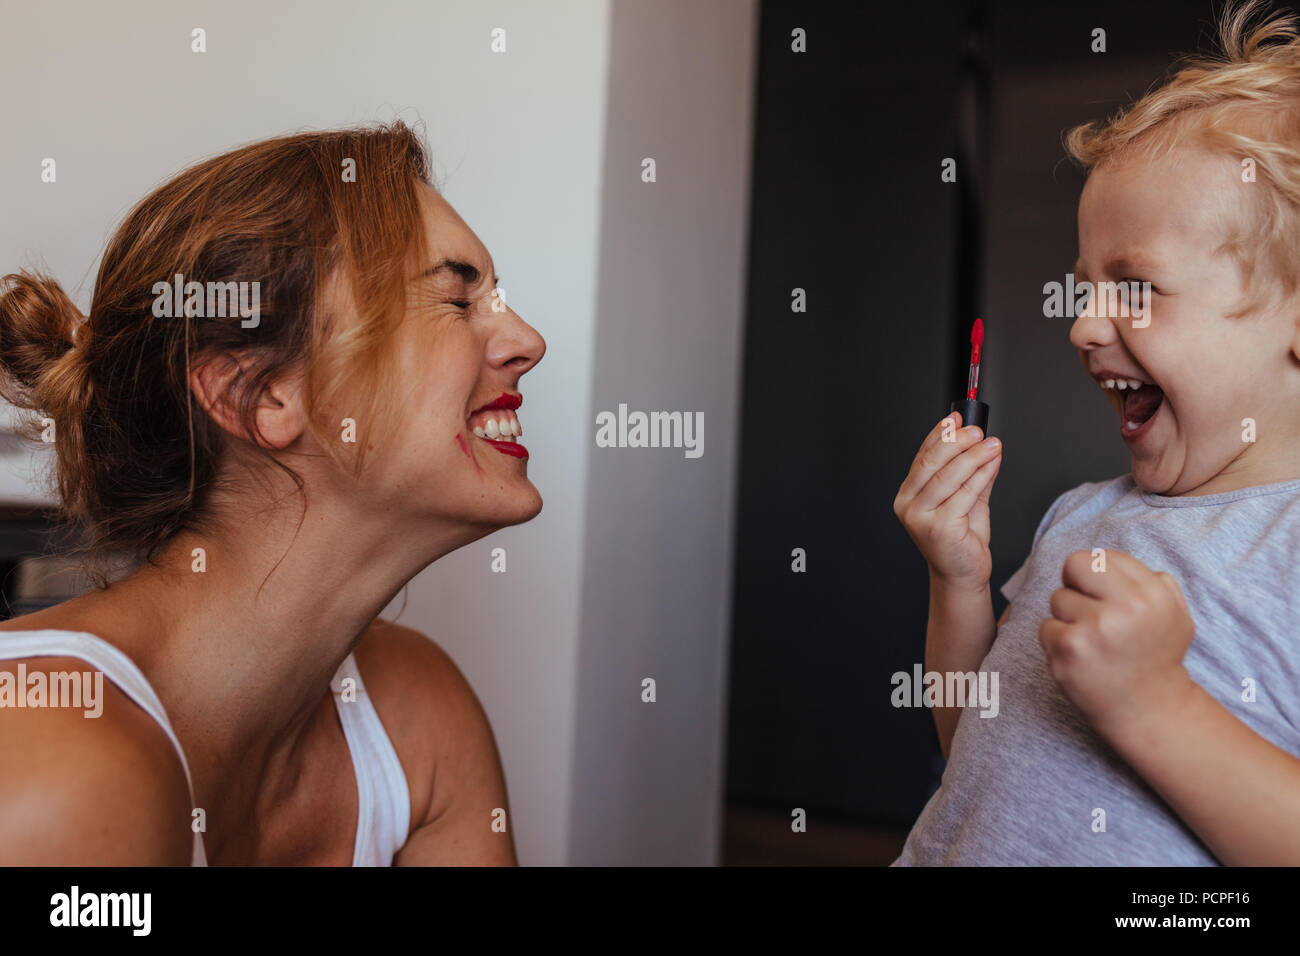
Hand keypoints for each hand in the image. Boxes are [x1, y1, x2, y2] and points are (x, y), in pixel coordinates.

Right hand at [893, 411, 1002, 588]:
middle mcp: (909, 505)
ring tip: (992, 445)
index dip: (940, 433)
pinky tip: (992, 464)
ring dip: (974, 456)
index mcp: (908, 494)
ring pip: (949, 476)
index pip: (922, 455)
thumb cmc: (961, 540)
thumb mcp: (967, 500)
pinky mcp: (940, 528)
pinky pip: (965, 493)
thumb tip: (985, 445)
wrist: (963, 574)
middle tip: (978, 432)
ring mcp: (921, 517)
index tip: (958, 417)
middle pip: (931, 462)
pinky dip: (981, 475)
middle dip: (957, 441)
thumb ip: (973, 473)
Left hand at [1039, 548, 1196, 738]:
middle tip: (1087, 608)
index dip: (1098, 575)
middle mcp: (1127, 607)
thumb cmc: (1156, 657)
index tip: (1105, 597)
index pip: (1103, 556)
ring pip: (1058, 598)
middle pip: (1074, 564)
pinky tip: (1081, 658)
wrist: (1149, 709)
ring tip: (1092, 641)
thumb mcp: (1175, 614)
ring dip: (1068, 618)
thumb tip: (1114, 560)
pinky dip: (1057, 641)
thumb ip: (1155, 581)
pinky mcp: (1068, 648)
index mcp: (1153, 594)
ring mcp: (1095, 628)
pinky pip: (1046, 627)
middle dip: (1075, 583)